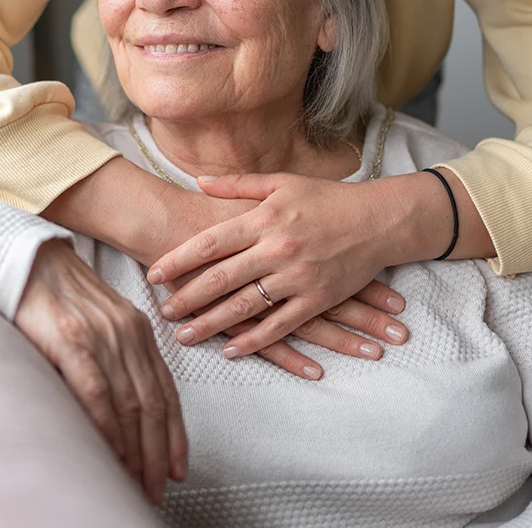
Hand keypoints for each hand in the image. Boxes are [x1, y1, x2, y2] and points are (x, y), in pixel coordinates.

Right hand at [14, 239, 186, 504]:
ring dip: (136, 450)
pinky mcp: (71, 338)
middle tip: (158, 489)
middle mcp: (127, 332)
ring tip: (137, 483)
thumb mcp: (100, 321)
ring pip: (129, 403)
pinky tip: (110, 452)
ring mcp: (101, 335)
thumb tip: (126, 407)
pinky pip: (96, 391)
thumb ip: (116, 354)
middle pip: (152, 403)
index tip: (178, 467)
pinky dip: (107, 426)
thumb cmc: (58, 295)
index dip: (175, 432)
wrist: (25, 259)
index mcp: (137, 328)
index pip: (165, 389)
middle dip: (158, 452)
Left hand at [148, 172, 414, 357]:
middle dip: (186, 298)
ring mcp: (297, 277)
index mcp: (264, 218)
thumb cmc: (326, 197)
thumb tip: (199, 182)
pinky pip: (280, 326)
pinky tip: (230, 350)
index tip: (154, 274)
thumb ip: (237, 184)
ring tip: (184, 336)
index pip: (211, 243)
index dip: (179, 260)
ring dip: (211, 324)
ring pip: (244, 307)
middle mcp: (277, 249)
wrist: (377, 220)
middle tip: (161, 311)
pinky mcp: (317, 299)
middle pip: (220, 279)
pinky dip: (253, 341)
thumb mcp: (281, 182)